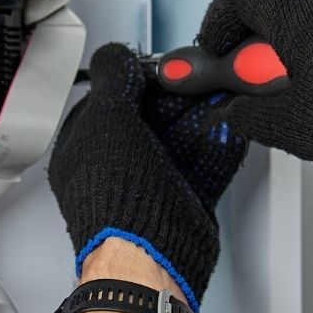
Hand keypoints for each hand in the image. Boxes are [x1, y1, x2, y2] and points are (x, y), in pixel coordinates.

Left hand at [48, 43, 246, 308]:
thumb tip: (116, 55)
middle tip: (195, 79)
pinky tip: (229, 127)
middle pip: (149, 118)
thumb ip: (113, 79)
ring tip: (218, 95)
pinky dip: (220, 145)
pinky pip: (204, 163)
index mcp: (83, 149)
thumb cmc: (116, 199)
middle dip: (176, 97)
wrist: (149, 257)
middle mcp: (115, 167)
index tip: (159, 66)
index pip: (107, 99)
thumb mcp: (106, 118)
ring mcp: (150, 185)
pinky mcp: (183, 202)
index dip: (134, 78)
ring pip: (180, 140)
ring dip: (202, 116)